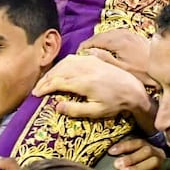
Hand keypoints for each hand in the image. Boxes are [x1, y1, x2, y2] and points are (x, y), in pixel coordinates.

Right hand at [33, 53, 152, 126]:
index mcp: (84, 82)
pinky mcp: (95, 58)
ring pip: (65, 62)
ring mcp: (90, 61)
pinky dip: (64, 63)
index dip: (44, 87)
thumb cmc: (115, 104)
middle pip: (59, 70)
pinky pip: (75, 57)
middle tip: (37, 88)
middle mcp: (85, 69)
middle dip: (46, 79)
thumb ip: (75, 109)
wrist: (133, 90)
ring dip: (53, 70)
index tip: (36, 94)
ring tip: (46, 80)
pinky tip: (61, 69)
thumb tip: (56, 106)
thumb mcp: (95, 112)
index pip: (58, 82)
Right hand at [78, 29, 153, 86]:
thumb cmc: (143, 72)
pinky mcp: (134, 35)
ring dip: (99, 43)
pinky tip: (109, 51)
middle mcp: (121, 32)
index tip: (77, 57)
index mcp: (116, 40)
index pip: (93, 40)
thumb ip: (104, 59)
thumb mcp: (121, 69)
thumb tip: (88, 53)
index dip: (83, 48)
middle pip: (99, 36)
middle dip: (90, 45)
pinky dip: (109, 42)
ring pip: (108, 35)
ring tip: (94, 55)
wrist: (165, 65)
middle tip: (84, 57)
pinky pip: (116, 36)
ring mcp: (128, 32)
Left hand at [108, 136, 164, 169]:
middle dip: (130, 157)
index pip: (138, 143)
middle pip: (147, 151)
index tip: (111, 151)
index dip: (125, 146)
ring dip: (137, 167)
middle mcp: (159, 154)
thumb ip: (131, 159)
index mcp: (152, 148)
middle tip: (116, 165)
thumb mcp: (142, 162)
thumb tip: (111, 157)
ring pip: (154, 162)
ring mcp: (166, 165)